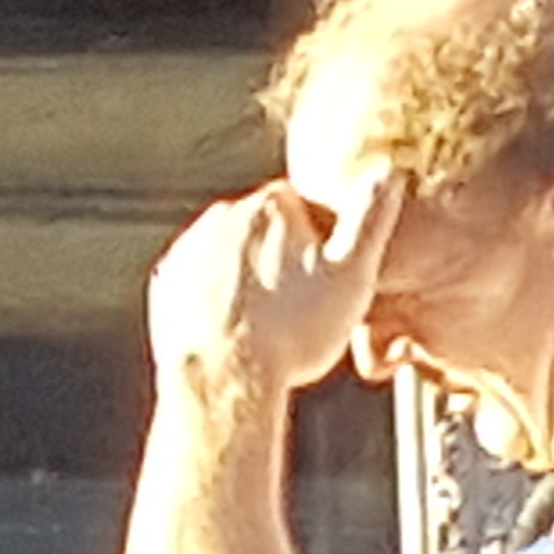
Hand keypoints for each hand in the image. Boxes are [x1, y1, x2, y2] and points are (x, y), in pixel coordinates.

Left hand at [150, 171, 403, 402]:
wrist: (224, 380)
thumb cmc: (291, 332)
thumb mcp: (352, 276)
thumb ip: (370, 218)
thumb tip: (385, 174)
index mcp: (270, 207)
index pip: (298, 202)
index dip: (317, 237)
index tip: (323, 271)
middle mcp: (222, 218)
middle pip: (260, 227)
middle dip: (278, 255)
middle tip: (298, 302)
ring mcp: (190, 250)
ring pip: (227, 254)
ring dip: (245, 276)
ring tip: (267, 322)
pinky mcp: (167, 285)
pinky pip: (197, 283)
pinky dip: (213, 298)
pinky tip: (235, 328)